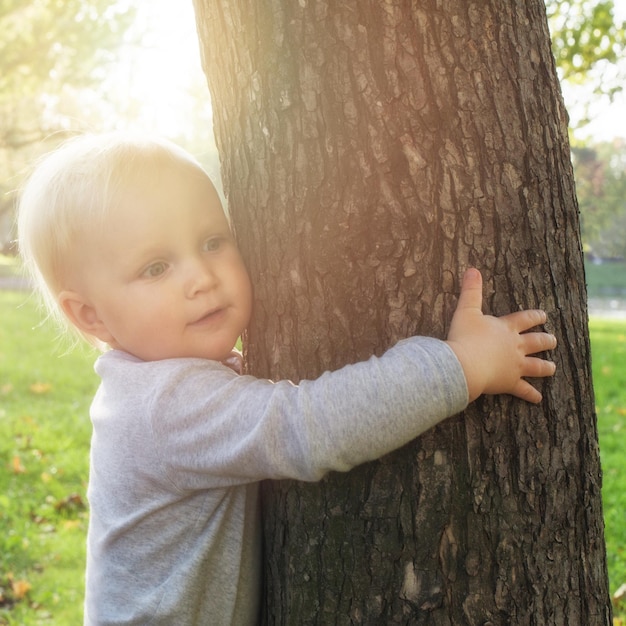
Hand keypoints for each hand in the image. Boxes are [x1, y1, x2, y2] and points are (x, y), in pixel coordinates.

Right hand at [445, 268, 556, 402]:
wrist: (465, 364)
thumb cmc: (464, 337)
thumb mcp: (465, 310)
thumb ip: (471, 291)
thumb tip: (472, 269)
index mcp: (507, 328)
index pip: (525, 319)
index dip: (535, 317)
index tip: (544, 316)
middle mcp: (516, 347)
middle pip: (536, 342)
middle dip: (546, 341)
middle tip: (553, 340)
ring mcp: (515, 366)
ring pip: (536, 366)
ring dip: (545, 367)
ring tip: (552, 367)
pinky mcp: (510, 383)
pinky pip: (524, 390)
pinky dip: (531, 395)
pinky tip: (538, 399)